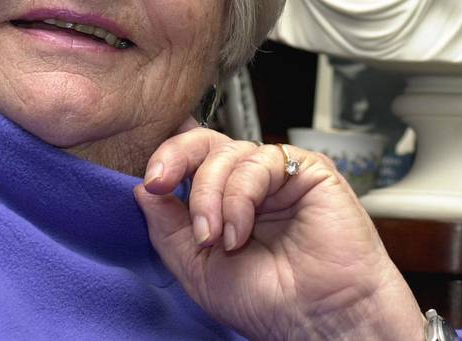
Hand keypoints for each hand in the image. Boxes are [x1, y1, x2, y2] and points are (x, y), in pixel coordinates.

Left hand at [134, 120, 422, 339]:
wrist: (319, 318)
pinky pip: (260, 160)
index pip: (190, 158)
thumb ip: (168, 229)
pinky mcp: (307, 168)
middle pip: (204, 144)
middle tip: (161, 187)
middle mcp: (250, 181)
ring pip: (227, 152)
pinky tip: (241, 232)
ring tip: (219, 239)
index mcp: (224, 199)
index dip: (166, 160)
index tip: (150, 182)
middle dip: (175, 161)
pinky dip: (240, 196)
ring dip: (210, 196)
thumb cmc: (270, 302)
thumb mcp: (197, 269)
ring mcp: (278, 173)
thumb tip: (142, 189)